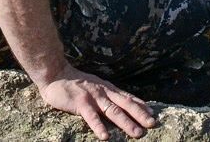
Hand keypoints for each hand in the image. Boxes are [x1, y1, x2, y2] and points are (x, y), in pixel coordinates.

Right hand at [38, 68, 158, 139]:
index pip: (128, 97)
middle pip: (126, 104)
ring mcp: (93, 97)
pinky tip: (105, 137)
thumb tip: (121, 102)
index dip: (141, 105)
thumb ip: (108, 94)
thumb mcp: (96, 86)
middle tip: (152, 124)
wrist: (55, 73)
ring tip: (137, 133)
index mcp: (108, 89)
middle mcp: (104, 92)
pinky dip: (99, 126)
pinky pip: (91, 117)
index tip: (153, 114)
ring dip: (126, 123)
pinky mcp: (80, 103)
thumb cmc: (75, 82)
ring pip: (113, 111)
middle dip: (140, 115)